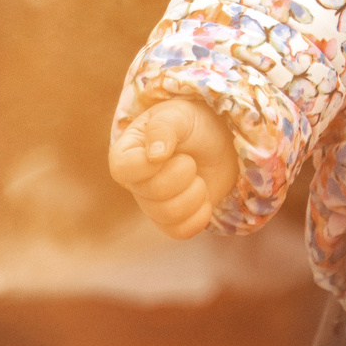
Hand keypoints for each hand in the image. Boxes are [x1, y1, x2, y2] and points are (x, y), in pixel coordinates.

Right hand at [109, 97, 238, 239]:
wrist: (221, 142)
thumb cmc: (194, 123)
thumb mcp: (178, 114)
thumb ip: (164, 128)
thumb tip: (154, 156)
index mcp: (126, 153)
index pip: (124, 169)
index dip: (150, 165)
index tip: (168, 152)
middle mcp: (135, 183)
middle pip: (154, 194)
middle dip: (184, 174)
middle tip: (190, 159)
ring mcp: (153, 204)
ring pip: (170, 215)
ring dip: (195, 192)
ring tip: (198, 175)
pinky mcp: (173, 220)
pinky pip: (181, 231)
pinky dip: (200, 214)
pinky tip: (203, 196)